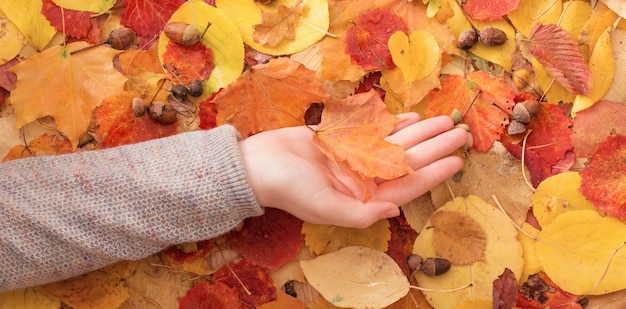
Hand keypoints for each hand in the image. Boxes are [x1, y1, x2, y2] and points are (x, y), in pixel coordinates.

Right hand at [238, 113, 467, 227]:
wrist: (257, 164)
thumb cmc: (288, 188)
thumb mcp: (324, 207)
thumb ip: (360, 214)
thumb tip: (394, 213)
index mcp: (362, 198)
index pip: (406, 186)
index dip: (433, 174)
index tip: (456, 161)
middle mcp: (363, 177)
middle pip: (407, 161)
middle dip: (434, 148)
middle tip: (461, 134)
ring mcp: (354, 156)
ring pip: (395, 142)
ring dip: (420, 133)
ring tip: (445, 122)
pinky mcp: (343, 138)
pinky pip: (375, 130)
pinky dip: (393, 124)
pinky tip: (413, 118)